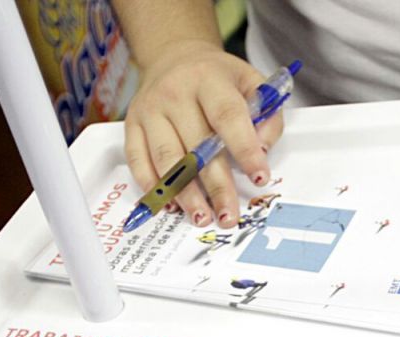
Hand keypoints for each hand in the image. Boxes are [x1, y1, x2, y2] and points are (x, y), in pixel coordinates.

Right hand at [124, 41, 282, 227]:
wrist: (174, 57)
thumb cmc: (217, 78)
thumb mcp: (250, 82)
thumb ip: (267, 114)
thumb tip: (262, 149)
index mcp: (209, 78)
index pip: (228, 116)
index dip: (245, 149)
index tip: (259, 177)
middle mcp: (175, 92)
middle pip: (197, 146)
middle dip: (216, 186)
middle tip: (228, 216)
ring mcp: (150, 109)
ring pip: (166, 158)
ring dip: (184, 193)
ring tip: (201, 217)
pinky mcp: (132, 124)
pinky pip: (138, 161)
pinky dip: (154, 186)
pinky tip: (171, 204)